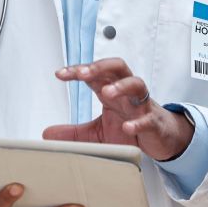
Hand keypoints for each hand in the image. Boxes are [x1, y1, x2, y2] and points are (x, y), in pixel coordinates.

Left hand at [42, 58, 193, 161]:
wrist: (160, 139)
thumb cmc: (131, 127)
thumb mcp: (97, 131)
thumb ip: (73, 132)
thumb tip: (47, 133)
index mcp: (112, 90)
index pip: (94, 74)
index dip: (78, 71)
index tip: (60, 74)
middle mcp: (127, 93)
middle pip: (117, 67)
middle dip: (100, 67)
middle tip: (83, 74)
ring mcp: (142, 106)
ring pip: (136, 84)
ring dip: (121, 86)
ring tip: (107, 93)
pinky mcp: (154, 122)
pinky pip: (148, 118)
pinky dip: (138, 122)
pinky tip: (127, 127)